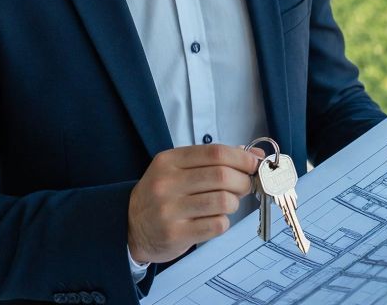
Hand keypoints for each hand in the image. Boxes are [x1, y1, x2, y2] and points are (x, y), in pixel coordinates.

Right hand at [127, 144, 261, 264]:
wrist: (131, 227)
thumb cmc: (162, 195)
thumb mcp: (178, 169)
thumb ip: (214, 160)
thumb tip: (255, 155)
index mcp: (169, 161)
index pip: (215, 153)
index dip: (241, 158)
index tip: (254, 164)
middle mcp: (166, 183)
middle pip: (222, 176)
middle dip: (243, 181)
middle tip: (245, 186)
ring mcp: (169, 210)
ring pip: (223, 201)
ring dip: (234, 203)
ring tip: (226, 204)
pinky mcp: (175, 234)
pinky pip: (217, 225)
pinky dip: (223, 222)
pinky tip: (213, 219)